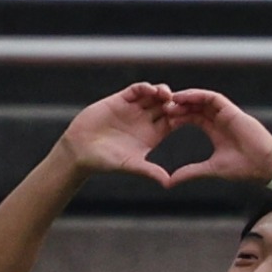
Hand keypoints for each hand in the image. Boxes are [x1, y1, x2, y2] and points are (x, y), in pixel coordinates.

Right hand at [57, 83, 182, 184]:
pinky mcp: (120, 100)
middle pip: (166, 106)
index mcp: (152, 136)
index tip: (191, 117)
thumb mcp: (130, 165)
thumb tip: (168, 183)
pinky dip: (144, 88)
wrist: (80, 150)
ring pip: (153, 95)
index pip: (172, 122)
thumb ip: (149, 171)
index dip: (182, 118)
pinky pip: (136, 90)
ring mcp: (133, 109)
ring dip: (162, 93)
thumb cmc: (105, 162)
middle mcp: (144, 121)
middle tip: (182, 102)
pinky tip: (150, 90)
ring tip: (167, 95)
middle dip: (174, 102)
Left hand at [163, 90, 271, 188]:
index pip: (193, 119)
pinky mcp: (231, 110)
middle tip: (163, 107)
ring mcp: (226, 113)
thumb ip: (190, 172)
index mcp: (215, 131)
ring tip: (170, 100)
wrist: (263, 164)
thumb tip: (169, 182)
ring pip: (202, 100)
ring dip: (186, 98)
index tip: (164, 121)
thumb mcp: (210, 169)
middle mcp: (219, 119)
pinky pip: (211, 98)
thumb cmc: (242, 168)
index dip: (179, 118)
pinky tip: (184, 97)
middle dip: (180, 106)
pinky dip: (197, 95)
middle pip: (195, 107)